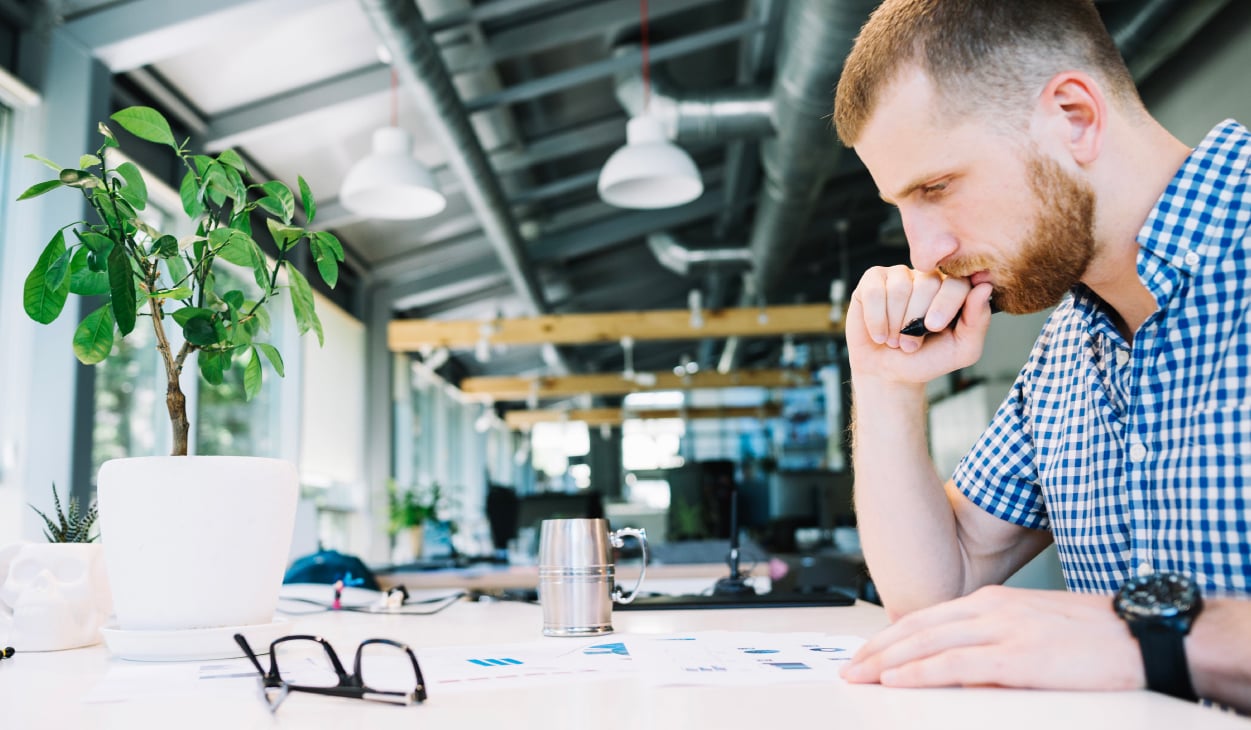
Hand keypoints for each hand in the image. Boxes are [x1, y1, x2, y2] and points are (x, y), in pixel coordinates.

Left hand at [841, 586, 1143, 690]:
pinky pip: (956, 664)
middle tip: (849, 666)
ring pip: (928, 644)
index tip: (866, 652)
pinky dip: (920, 672)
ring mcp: (1003, 631)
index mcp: (994, 600)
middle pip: (917, 628)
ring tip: (860, 675)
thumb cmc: (1096, 633)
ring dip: (887, 662)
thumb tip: (963, 660)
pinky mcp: (1018, 657)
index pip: (927, 617)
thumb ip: (995, 636)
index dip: (891, 636)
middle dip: (878, 649)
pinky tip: (897, 680)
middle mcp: (991, 609)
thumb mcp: (1034, 626)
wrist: (1142, 634)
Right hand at [845, 265, 992, 384]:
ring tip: (894, 340)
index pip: (957, 282)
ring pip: (899, 288)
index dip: (946, 303)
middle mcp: (928, 277)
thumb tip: (984, 288)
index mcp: (953, 290)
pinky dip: (876, 319)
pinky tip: (879, 334)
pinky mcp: (873, 280)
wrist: (888, 373)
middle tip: (911, 344)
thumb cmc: (926, 359)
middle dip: (917, 320)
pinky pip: (875, 291)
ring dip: (895, 324)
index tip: (935, 327)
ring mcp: (899, 275)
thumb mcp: (961, 350)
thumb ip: (977, 322)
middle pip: (927, 283)